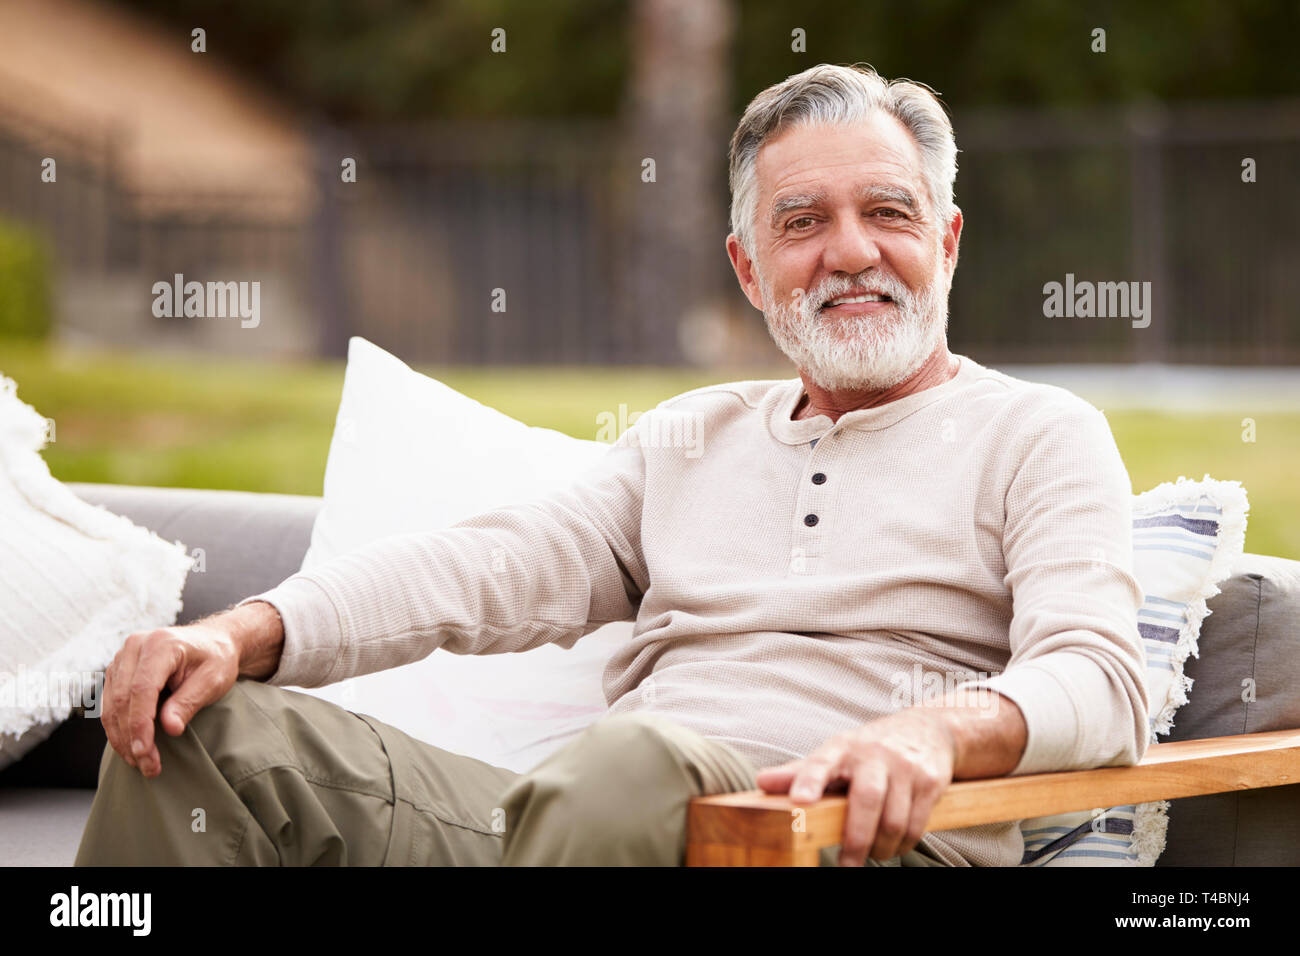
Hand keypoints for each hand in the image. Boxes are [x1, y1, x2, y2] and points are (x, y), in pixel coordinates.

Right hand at [101, 602, 282, 776]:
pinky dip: (118, 728)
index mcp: (160, 644)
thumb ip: (189, 701)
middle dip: (131, 738)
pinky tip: (131, 747)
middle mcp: (135, 646)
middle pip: (122, 699)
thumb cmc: (216, 659)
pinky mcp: (118, 670)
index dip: (140, 725)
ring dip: (121, 738)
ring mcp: (123, 657)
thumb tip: (170, 729)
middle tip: (147, 767)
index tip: (145, 753)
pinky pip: (109, 704)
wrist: (212, 642)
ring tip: (140, 763)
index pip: (141, 689)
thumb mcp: (213, 679)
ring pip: (110, 705)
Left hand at [755, 710, 957, 865]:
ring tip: (870, 855)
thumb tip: (760, 783)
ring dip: (881, 848)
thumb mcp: (834, 753)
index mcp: (841, 747)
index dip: (808, 780)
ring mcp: (905, 767)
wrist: (927, 729)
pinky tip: (892, 846)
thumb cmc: (869, 748)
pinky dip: (903, 844)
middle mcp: (873, 754)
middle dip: (856, 838)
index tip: (799, 802)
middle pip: (866, 798)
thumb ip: (799, 772)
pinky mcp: (930, 781)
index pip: (821, 762)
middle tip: (845, 865)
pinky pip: (916, 824)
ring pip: (894, 820)